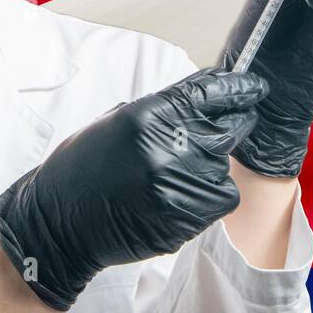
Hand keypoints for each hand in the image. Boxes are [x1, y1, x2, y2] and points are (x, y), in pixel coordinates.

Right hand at [0, 68, 267, 310]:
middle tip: (234, 122)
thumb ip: (162, 110)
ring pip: (226, 163)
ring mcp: (181, 184)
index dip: (238, 88)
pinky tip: (184, 193)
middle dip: (236, 122)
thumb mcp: (117, 121)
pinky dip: (212, 193)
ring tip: (178, 172)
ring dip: (213, 163)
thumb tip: (203, 99)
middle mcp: (169, 147)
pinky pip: (222, 196)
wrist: (60, 224)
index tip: (253, 88)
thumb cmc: (82, 169)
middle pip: (229, 126)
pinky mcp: (188, 217)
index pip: (210, 92)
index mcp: (148, 116)